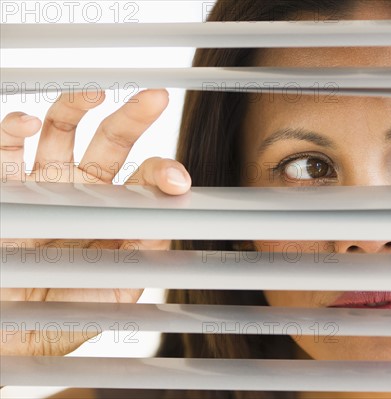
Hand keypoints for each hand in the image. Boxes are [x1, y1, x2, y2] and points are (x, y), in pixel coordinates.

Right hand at [0, 88, 190, 355]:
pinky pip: (5, 150)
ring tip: (95, 93)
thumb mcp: (117, 288)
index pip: (142, 179)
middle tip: (156, 98)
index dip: (161, 173)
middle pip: (109, 142)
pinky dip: (12, 129)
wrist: (15, 334)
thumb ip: (142, 252)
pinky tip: (28, 122)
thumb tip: (170, 214)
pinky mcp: (4, 189)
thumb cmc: (70, 312)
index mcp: (113, 210)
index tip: (176, 181)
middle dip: (133, 117)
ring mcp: (41, 184)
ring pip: (60, 131)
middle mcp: (80, 188)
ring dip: (76, 106)